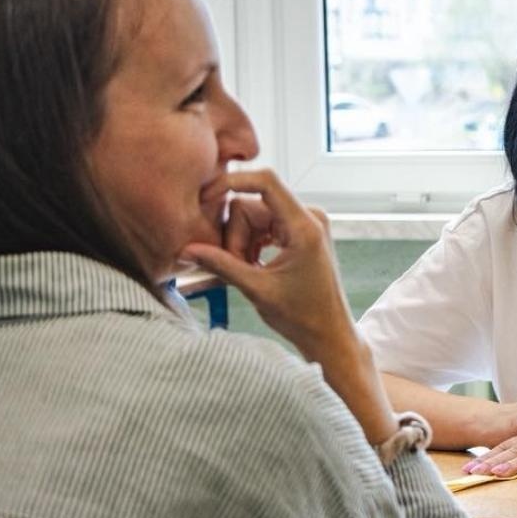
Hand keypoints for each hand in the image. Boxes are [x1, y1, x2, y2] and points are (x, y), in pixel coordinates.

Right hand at [182, 169, 393, 441]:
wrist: (330, 335)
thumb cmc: (302, 317)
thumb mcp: (257, 289)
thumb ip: (221, 265)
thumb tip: (186, 250)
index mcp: (304, 225)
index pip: (265, 181)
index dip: (231, 183)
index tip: (204, 198)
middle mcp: (309, 217)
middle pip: (251, 206)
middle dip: (235, 236)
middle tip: (238, 268)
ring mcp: (305, 224)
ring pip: (253, 218)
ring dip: (241, 244)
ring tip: (249, 272)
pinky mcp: (299, 233)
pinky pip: (263, 226)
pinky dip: (251, 245)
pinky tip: (254, 267)